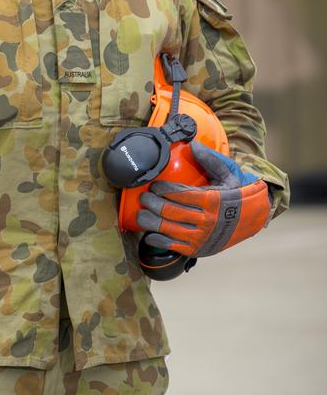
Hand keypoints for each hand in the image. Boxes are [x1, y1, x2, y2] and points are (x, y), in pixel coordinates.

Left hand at [137, 141, 271, 257]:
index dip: (162, 190)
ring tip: (141, 213)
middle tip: (144, 197)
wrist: (252, 220)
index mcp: (212, 201)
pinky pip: (172, 246)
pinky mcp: (197, 250)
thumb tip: (192, 144)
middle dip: (152, 203)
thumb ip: (209, 159)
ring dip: (150, 221)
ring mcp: (200, 237)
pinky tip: (149, 234)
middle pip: (169, 212)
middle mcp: (205, 221)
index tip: (153, 185)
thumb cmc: (237, 195)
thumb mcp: (227, 174)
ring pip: (167, 229)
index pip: (179, 194)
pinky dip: (158, 240)